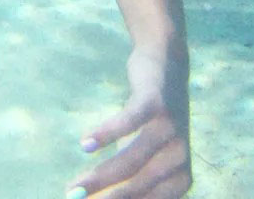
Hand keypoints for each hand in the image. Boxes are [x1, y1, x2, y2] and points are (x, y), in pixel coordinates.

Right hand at [70, 44, 191, 197]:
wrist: (167, 66)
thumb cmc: (150, 123)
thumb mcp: (145, 156)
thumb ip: (131, 181)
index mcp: (180, 179)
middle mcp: (180, 158)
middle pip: (138, 186)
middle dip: (105, 198)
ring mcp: (171, 130)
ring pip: (131, 160)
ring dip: (99, 176)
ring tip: (73, 186)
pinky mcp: (157, 103)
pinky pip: (130, 122)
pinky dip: (106, 134)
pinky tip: (85, 145)